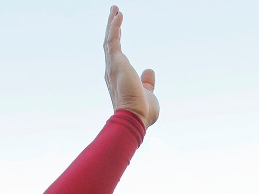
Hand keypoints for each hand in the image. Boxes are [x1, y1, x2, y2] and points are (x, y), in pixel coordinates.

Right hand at [104, 6, 158, 127]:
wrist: (135, 118)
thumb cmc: (142, 112)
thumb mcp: (148, 93)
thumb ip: (147, 82)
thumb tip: (149, 70)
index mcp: (118, 78)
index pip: (116, 56)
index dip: (116, 41)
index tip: (119, 29)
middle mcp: (112, 71)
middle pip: (109, 45)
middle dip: (111, 28)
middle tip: (114, 14)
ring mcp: (113, 67)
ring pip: (110, 40)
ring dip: (112, 24)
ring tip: (115, 9)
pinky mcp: (117, 63)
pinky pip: (113, 40)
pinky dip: (115, 26)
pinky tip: (118, 14)